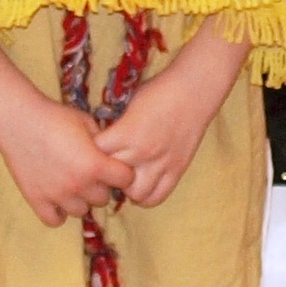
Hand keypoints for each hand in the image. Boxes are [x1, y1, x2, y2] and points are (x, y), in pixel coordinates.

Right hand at [0, 43, 135, 227]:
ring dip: (80, 199)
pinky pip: (55, 220)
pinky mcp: (37, 200)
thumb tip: (114, 154)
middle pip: (103, 198)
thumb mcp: (87, 123)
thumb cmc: (55, 117)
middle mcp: (78, 185)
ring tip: (71, 183)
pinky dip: (58, 212)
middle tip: (89, 172)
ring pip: (81, 211)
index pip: (126, 180)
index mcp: (95, 165)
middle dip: (100, 186)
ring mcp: (57, 196)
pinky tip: (57, 197)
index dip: (122, 172)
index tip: (114, 166)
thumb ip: (104, 143)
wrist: (18, 120)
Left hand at [108, 33, 243, 209]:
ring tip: (128, 177)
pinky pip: (157, 196)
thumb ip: (117, 129)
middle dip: (107, 173)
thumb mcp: (129, 106)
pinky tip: (144, 184)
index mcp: (126, 133)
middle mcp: (141, 152)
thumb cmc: (158, 91)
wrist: (194, 90)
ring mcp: (161, 164)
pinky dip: (147, 196)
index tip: (94, 151)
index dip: (91, 154)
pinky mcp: (177, 171)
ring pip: (134, 194)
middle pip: (112, 178)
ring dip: (127, 188)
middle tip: (108, 166)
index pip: (96, 155)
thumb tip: (102, 145)